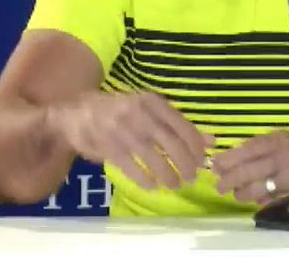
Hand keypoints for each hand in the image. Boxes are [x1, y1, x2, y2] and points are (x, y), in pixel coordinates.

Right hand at [56, 91, 213, 189]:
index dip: (196, 148)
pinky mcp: (108, 147)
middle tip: (190, 178)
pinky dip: (145, 179)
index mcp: (153, 101)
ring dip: (168, 175)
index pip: (184, 127)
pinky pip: (132, 168)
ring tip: (174, 184)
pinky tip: (152, 186)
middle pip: (172, 144)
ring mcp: (123, 131)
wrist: (76, 111)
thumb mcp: (150, 111)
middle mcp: (140, 114)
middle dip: (186, 165)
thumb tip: (211, 142)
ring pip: (154, 158)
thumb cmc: (120, 111)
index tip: (202, 162)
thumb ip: (179, 125)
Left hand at [211, 130, 288, 203]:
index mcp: (277, 139)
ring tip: (235, 194)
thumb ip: (260, 149)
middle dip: (230, 179)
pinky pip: (270, 195)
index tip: (215, 165)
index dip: (229, 158)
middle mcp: (281, 154)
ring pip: (257, 186)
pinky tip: (254, 199)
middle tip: (219, 186)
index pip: (247, 148)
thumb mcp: (283, 142)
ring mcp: (288, 173)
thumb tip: (233, 161)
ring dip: (242, 192)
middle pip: (248, 169)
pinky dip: (259, 198)